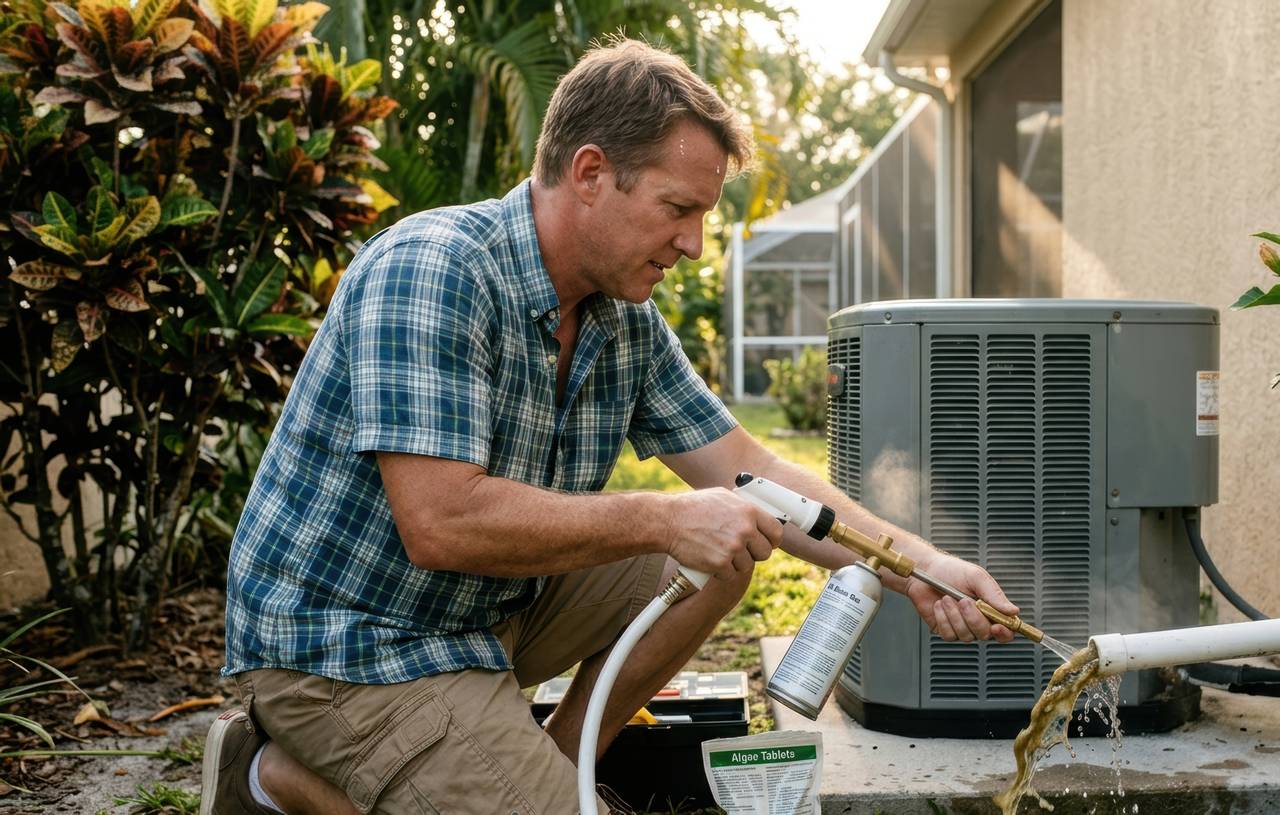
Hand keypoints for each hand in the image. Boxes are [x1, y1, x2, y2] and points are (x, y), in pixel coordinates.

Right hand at [662, 488, 782, 579]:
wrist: (668, 521)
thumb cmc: (693, 507)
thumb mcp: (722, 497)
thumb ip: (743, 508)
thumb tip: (758, 515)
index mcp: (748, 511)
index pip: (776, 531)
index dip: (772, 540)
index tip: (767, 543)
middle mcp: (744, 530)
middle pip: (765, 553)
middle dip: (754, 553)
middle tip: (740, 550)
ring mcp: (733, 548)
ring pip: (747, 566)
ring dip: (735, 563)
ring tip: (719, 551)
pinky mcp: (720, 564)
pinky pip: (730, 574)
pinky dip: (721, 571)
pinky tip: (710, 558)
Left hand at [903, 553, 1019, 642]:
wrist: (925, 571)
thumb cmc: (952, 571)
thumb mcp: (976, 577)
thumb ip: (994, 595)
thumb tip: (1014, 611)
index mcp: (991, 608)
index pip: (1007, 629)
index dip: (1005, 632)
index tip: (997, 626)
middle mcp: (978, 621)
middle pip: (985, 634)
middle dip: (973, 618)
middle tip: (963, 600)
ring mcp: (962, 627)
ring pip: (966, 636)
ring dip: (955, 615)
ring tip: (947, 598)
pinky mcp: (945, 630)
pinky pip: (949, 635)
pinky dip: (943, 618)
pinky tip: (939, 606)